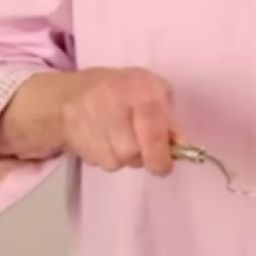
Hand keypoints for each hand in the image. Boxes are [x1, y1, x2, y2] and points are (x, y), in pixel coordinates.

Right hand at [60, 67, 187, 175]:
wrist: (72, 96)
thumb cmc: (123, 90)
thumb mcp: (154, 91)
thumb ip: (171, 118)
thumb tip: (182, 146)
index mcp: (140, 91)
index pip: (153, 132)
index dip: (161, 154)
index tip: (165, 166)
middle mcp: (116, 106)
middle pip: (135, 153)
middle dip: (143, 157)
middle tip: (142, 144)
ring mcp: (94, 125)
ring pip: (119, 162)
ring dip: (125, 157)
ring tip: (120, 136)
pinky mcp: (80, 143)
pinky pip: (103, 163)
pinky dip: (109, 157)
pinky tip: (105, 139)